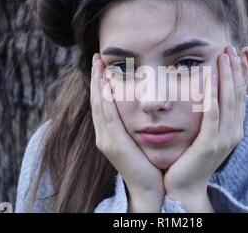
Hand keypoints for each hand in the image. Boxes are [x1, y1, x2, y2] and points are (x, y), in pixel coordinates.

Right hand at [90, 53, 163, 211]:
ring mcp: (106, 140)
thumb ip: (138, 123)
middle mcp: (104, 135)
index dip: (100, 83)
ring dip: (98, 83)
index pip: (102, 102)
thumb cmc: (150, 163)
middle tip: (97, 57)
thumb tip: (146, 104)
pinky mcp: (113, 144)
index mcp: (110, 133)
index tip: (103, 64)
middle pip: (97, 100)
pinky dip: (104, 98)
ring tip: (98, 63)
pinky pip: (107, 116)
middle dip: (96, 78)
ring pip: (99, 105)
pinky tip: (105, 83)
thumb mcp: (141, 139)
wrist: (151, 189)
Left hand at [163, 46, 246, 211]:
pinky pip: (212, 115)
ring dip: (227, 76)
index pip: (241, 95)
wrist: (183, 187)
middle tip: (233, 47)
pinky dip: (212, 95)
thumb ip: (210, 115)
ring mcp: (224, 139)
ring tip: (225, 54)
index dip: (243, 73)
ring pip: (229, 101)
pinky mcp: (209, 144)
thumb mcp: (204, 134)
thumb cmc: (190, 158)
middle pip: (238, 94)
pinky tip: (209, 77)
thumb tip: (210, 93)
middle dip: (237, 69)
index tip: (242, 51)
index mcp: (233, 128)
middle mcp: (234, 132)